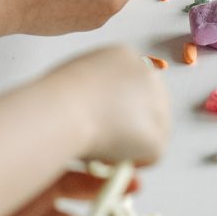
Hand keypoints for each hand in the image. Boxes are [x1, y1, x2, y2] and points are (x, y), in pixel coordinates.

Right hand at [55, 45, 170, 166]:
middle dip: (138, 122)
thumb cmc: (60, 92)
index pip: (139, 80)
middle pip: (155, 104)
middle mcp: (148, 76)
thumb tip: (108, 101)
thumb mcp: (82, 69)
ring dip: (136, 142)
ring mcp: (156, 106)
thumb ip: (103, 79)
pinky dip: (134, 160)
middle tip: (112, 136)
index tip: (111, 115)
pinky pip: (152, 155)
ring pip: (157, 130)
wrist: (63, 109)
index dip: (126, 102)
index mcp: (126, 55)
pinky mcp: (156, 136)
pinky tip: (110, 154)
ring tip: (105, 144)